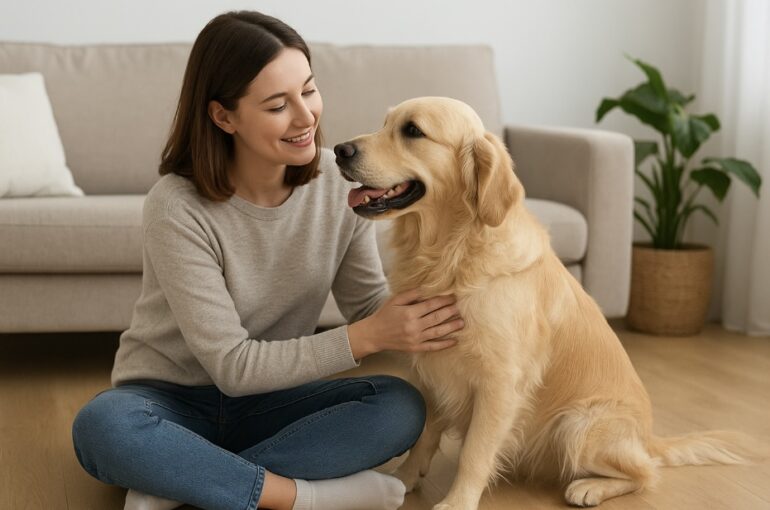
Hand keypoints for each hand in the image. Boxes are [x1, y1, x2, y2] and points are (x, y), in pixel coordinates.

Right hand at [347, 288, 463, 359]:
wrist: (374, 334)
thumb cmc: (385, 314)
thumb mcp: (395, 300)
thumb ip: (411, 294)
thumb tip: (427, 288)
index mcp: (409, 313)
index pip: (431, 305)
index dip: (444, 300)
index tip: (454, 296)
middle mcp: (414, 326)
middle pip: (437, 317)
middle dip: (451, 312)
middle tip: (461, 307)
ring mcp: (415, 338)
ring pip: (438, 332)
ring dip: (451, 327)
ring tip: (462, 322)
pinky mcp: (415, 348)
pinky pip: (432, 346)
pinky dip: (444, 344)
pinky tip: (454, 341)